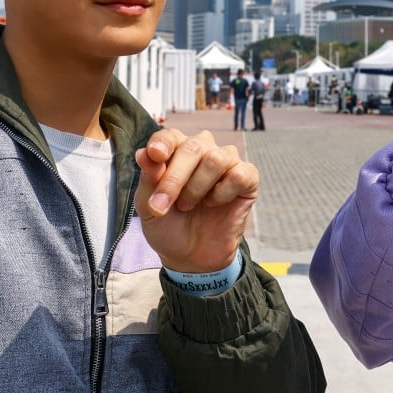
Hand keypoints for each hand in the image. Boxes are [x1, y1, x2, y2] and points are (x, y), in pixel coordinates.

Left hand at [135, 129, 259, 272]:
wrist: (190, 256)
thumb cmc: (168, 224)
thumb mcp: (148, 205)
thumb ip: (148, 178)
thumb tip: (144, 153)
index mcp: (177, 150)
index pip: (170, 136)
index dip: (162, 143)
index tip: (156, 155)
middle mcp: (204, 149)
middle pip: (193, 147)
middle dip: (175, 178)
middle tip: (162, 206)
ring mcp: (227, 162)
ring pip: (216, 159)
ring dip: (197, 187)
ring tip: (188, 205)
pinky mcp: (248, 178)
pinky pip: (238, 175)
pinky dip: (222, 193)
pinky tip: (214, 204)